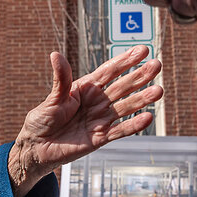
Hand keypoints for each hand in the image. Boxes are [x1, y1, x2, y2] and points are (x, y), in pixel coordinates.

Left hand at [8, 45, 162, 196]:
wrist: (37, 147)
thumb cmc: (42, 119)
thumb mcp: (52, 97)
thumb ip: (61, 79)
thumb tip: (55, 54)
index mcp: (86, 87)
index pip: (109, 71)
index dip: (125, 60)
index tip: (142, 49)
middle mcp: (97, 101)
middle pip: (122, 86)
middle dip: (139, 76)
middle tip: (157, 65)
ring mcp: (100, 119)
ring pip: (125, 107)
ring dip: (142, 99)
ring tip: (159, 90)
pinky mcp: (100, 138)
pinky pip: (120, 131)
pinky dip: (133, 125)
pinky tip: (148, 117)